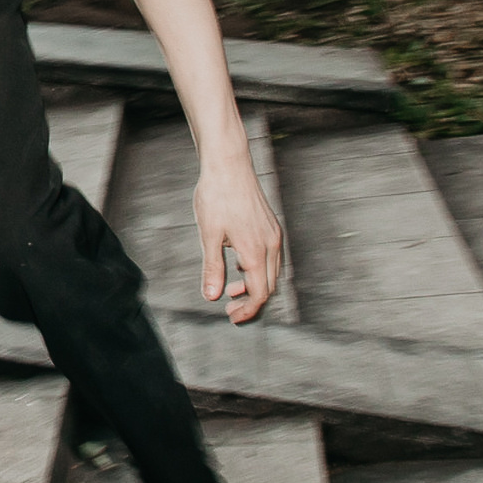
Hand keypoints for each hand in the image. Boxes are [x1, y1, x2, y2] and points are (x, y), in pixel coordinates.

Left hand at [195, 158, 283, 324]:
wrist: (229, 165)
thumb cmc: (216, 197)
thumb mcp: (209, 236)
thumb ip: (212, 268)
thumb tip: (212, 297)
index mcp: (255, 252)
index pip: (259, 294)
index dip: (248, 310)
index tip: (233, 317)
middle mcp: (271, 245)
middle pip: (269, 286)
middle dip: (251, 301)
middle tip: (229, 308)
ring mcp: (274, 234)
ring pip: (271, 272)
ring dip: (254, 285)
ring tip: (231, 289)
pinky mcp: (271, 226)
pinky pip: (271, 257)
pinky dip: (257, 269)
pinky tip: (238, 265)